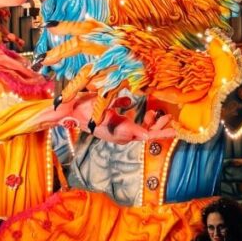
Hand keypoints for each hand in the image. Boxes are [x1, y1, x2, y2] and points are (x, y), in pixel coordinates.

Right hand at [46, 96, 177, 143]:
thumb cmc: (85, 108)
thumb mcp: (104, 105)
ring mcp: (119, 133)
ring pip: (141, 131)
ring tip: (164, 114)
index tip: (174, 131)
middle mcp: (121, 135)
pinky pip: (134, 127)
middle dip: (160, 127)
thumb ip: (120, 110)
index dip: (160, 133)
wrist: (68, 112)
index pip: (145, 135)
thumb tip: (141, 126)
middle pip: (146, 134)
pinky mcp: (116, 128)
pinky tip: (148, 110)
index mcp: (121, 131)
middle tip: (172, 119)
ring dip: (153, 123)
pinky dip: (143, 120)